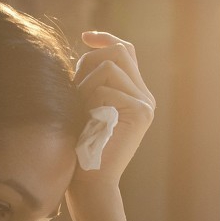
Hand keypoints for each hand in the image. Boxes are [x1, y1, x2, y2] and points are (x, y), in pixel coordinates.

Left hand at [70, 31, 156, 187]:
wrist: (91, 183)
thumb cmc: (81, 149)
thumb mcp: (85, 106)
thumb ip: (92, 80)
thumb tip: (90, 50)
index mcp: (135, 95)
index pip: (126, 51)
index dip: (106, 38)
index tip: (84, 37)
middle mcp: (145, 97)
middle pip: (119, 51)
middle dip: (89, 61)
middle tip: (74, 87)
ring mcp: (146, 104)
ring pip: (109, 67)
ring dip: (85, 85)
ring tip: (80, 110)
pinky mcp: (140, 112)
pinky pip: (105, 88)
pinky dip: (89, 102)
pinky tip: (89, 122)